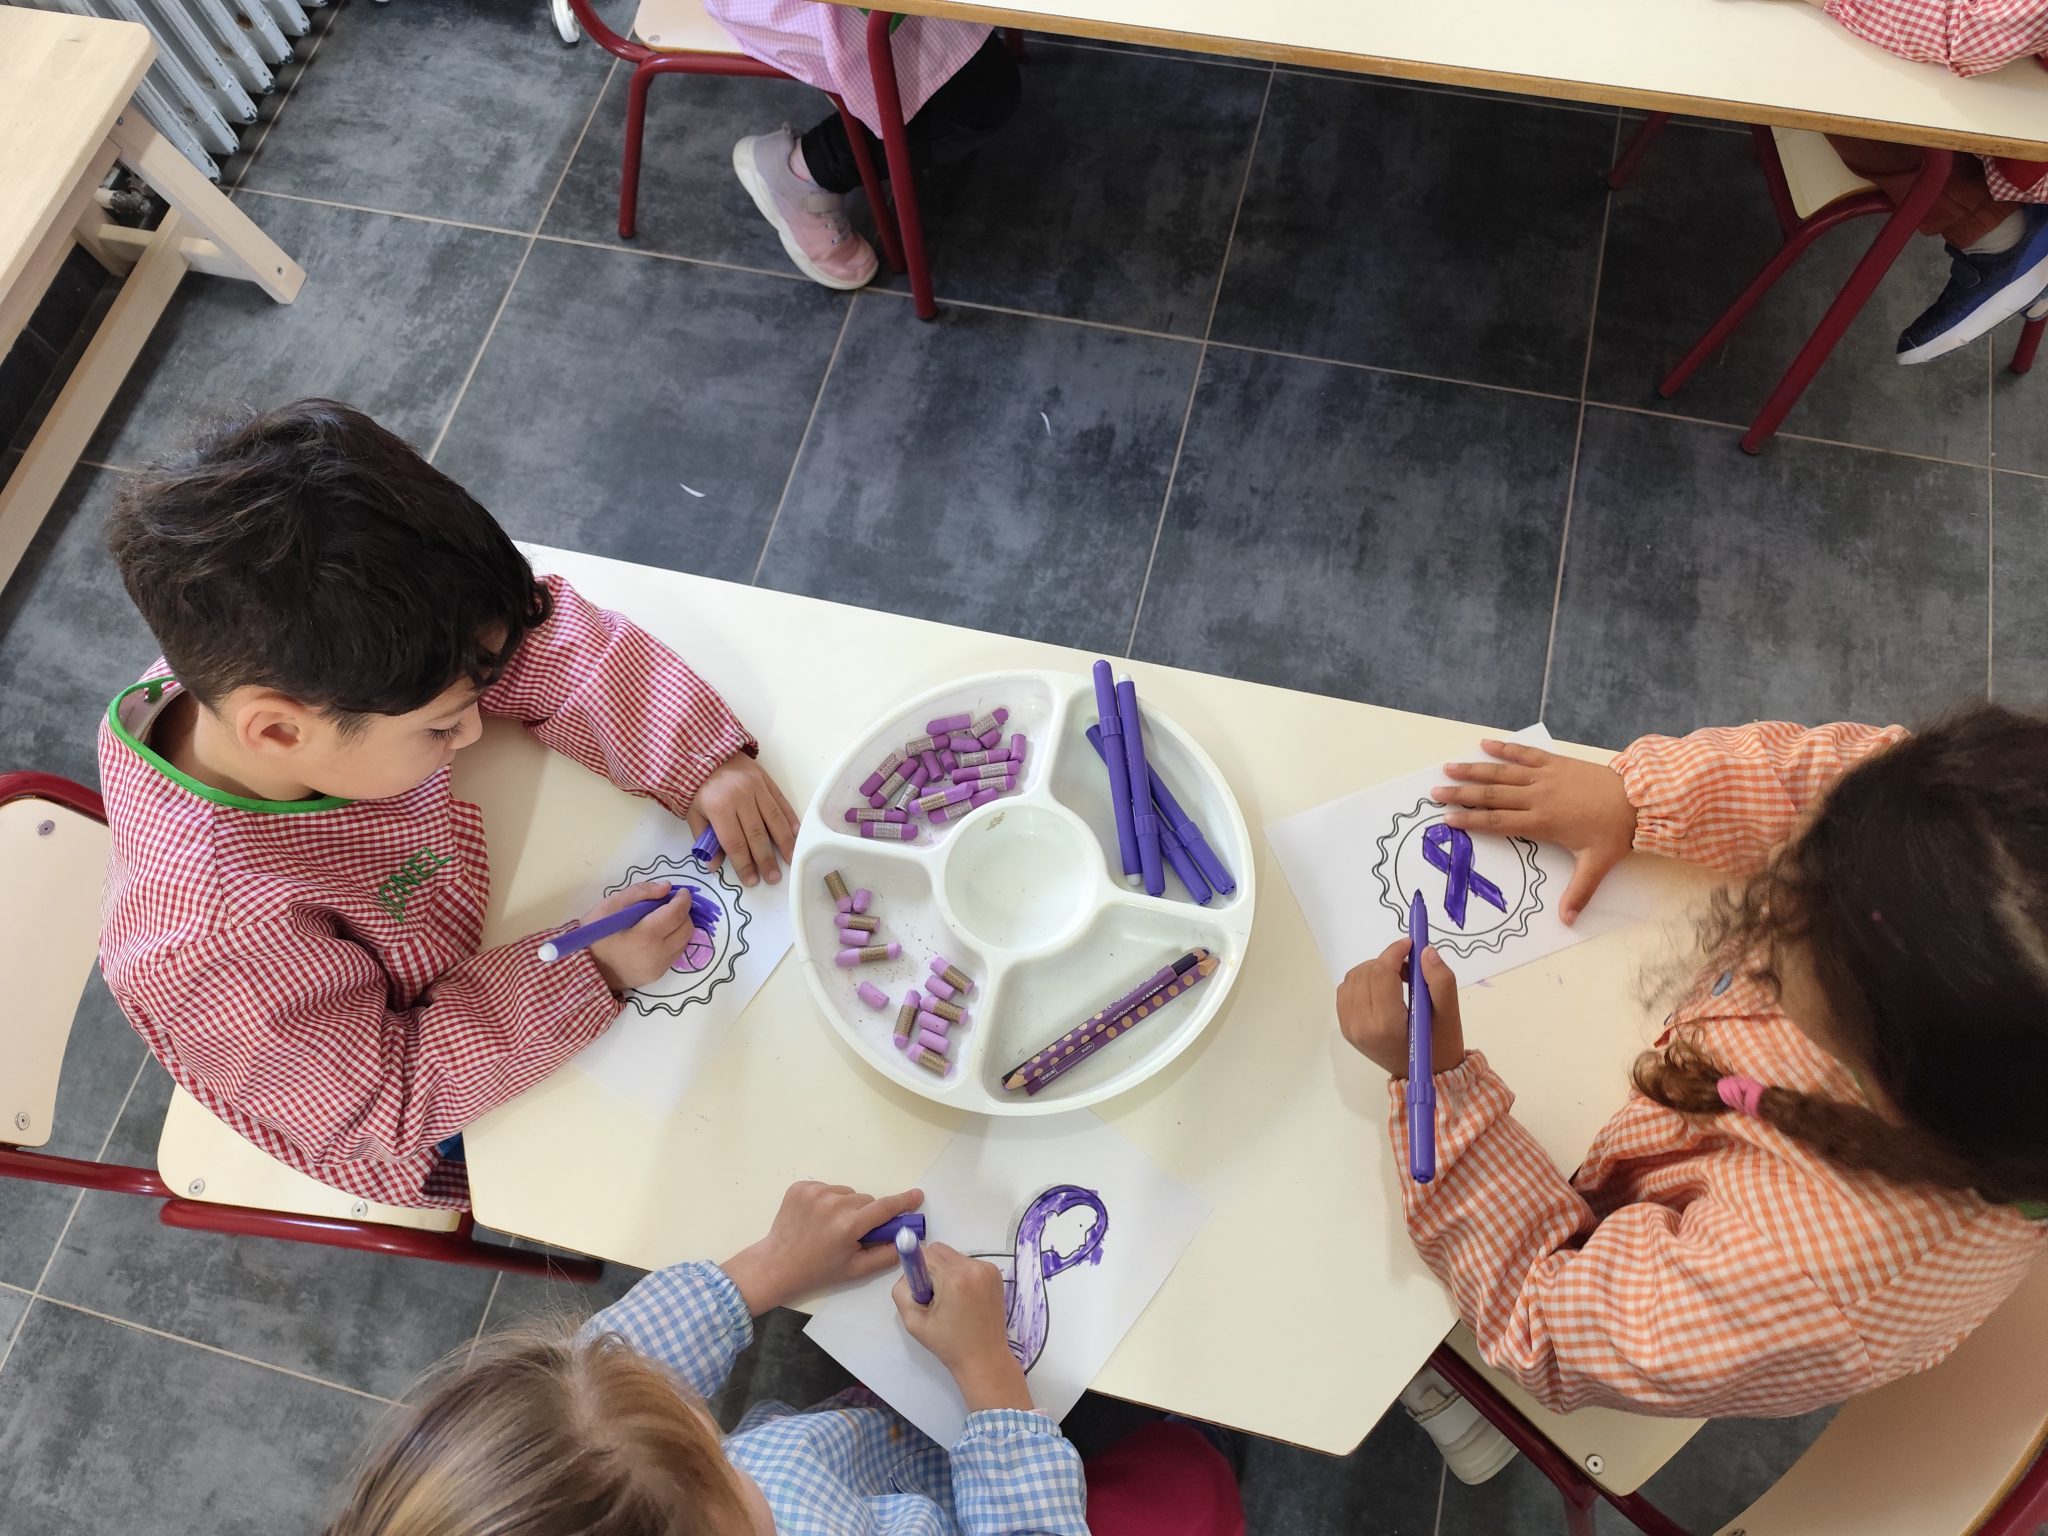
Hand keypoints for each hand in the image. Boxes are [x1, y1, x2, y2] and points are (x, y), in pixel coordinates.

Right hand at [583, 882, 700, 992]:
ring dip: (680, 927)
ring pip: (684, 942)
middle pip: (686, 928)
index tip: (682, 892)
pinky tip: (659, 935)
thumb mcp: (610, 906)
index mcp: (645, 936)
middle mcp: (657, 954)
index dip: (683, 899)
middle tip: (671, 904)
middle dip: (684, 913)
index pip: (676, 914)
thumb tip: (666, 887)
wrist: (584, 968)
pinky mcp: (657, 975)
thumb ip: (639, 892)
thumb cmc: (595, 934)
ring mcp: (659, 968)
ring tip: (665, 919)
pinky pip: (675, 954)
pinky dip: (674, 941)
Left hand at [693, 752, 797, 886]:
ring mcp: (756, 787)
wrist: (705, 751)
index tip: (751, 880)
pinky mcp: (766, 780)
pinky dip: (790, 819)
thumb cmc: (697, 786)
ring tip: (790, 861)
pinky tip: (796, 834)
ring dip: (784, 843)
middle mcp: (740, 797)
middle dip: (765, 859)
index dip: (744, 864)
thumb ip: (704, 839)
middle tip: (773, 878)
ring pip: (773, 819)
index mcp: (719, 807)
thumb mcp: (692, 813)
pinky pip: (781, 802)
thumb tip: (714, 865)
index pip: (734, 842)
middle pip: (756, 834)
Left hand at [721, 1181, 921, 1314]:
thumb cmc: (817, 1270)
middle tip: (853, 1233)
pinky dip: (827, 1200)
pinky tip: (816, 1218)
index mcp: (848, 1225)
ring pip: (847, 1193)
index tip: (917, 1196)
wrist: (777, 1264)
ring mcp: (815, 1192)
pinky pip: (827, 1188)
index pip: (884, 1208)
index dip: (904, 1202)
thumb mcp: (855, 1269)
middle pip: (865, 1200)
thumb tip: (907, 1241)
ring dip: (846, 1206)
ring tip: (830, 1226)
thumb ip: (885, 1255)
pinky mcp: (801, 1187)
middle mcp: (833, 1204)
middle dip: (865, 1214)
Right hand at [893, 1242, 1032, 1412]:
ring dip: (946, 1272)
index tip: (920, 1287)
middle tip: (933, 1296)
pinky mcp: (996, 1274)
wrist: (984, 1358)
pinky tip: (965, 1299)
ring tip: (951, 1301)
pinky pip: (968, 1264)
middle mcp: (974, 1267)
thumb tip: (908, 1272)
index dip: (916, 1268)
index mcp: (954, 1279)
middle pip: (940, 1250)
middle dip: (931, 1268)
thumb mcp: (913, 1322)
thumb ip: (902, 1291)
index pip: (925, 1253)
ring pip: (954, 1257)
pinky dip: (961, 1275)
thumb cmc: (948, 1344)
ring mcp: (988, 1269)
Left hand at [1337, 938, 1464, 1078]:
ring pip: (1353, 978)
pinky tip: (1383, 990)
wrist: (1427, 1076)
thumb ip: (1440, 981)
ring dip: (1375, 970)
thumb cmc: (1440, 1045)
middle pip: (1366, 973)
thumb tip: (1425, 951)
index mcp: (1386, 1025)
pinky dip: (1363, 982)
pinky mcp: (1346, 1028)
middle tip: (1410, 968)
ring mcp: (1350, 1028)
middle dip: (1387, 961)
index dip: (1394, 952)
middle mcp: (1361, 1026)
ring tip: (1399, 980)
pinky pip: (1347, 991)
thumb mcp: (1450, 1014)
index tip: (1411, 944)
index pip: (1380, 974)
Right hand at [1432, 739, 1637, 923]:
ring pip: (1502, 772)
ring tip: (1449, 767)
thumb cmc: (1615, 832)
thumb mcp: (1597, 864)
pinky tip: (1485, 743)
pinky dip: (1505, 747)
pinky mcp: (1555, 763)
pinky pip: (1525, 753)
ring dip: (1474, 770)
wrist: (1639, 798)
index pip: (1498, 822)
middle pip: (1492, 795)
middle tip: (1435, 792)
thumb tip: (1566, 921)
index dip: (1471, 820)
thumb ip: (1578, 892)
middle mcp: (1537, 797)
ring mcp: (1545, 777)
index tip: (1447, 819)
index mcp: (1542, 822)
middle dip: (1461, 794)